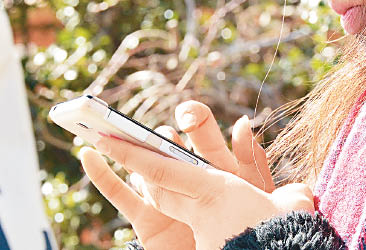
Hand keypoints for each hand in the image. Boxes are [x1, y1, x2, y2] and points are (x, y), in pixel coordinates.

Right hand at [81, 101, 274, 248]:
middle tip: (159, 137)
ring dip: (127, 148)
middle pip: (167, 141)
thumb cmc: (248, 225)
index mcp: (213, 160)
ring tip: (113, 134)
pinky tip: (88, 155)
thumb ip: (250, 159)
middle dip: (161, 134)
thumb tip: (242, 123)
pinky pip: (120, 194)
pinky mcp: (147, 216)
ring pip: (142, 163)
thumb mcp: (255, 191)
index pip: (200, 127)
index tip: (188, 120)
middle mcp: (185, 171)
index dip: (192, 116)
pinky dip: (102, 175)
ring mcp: (164, 191)